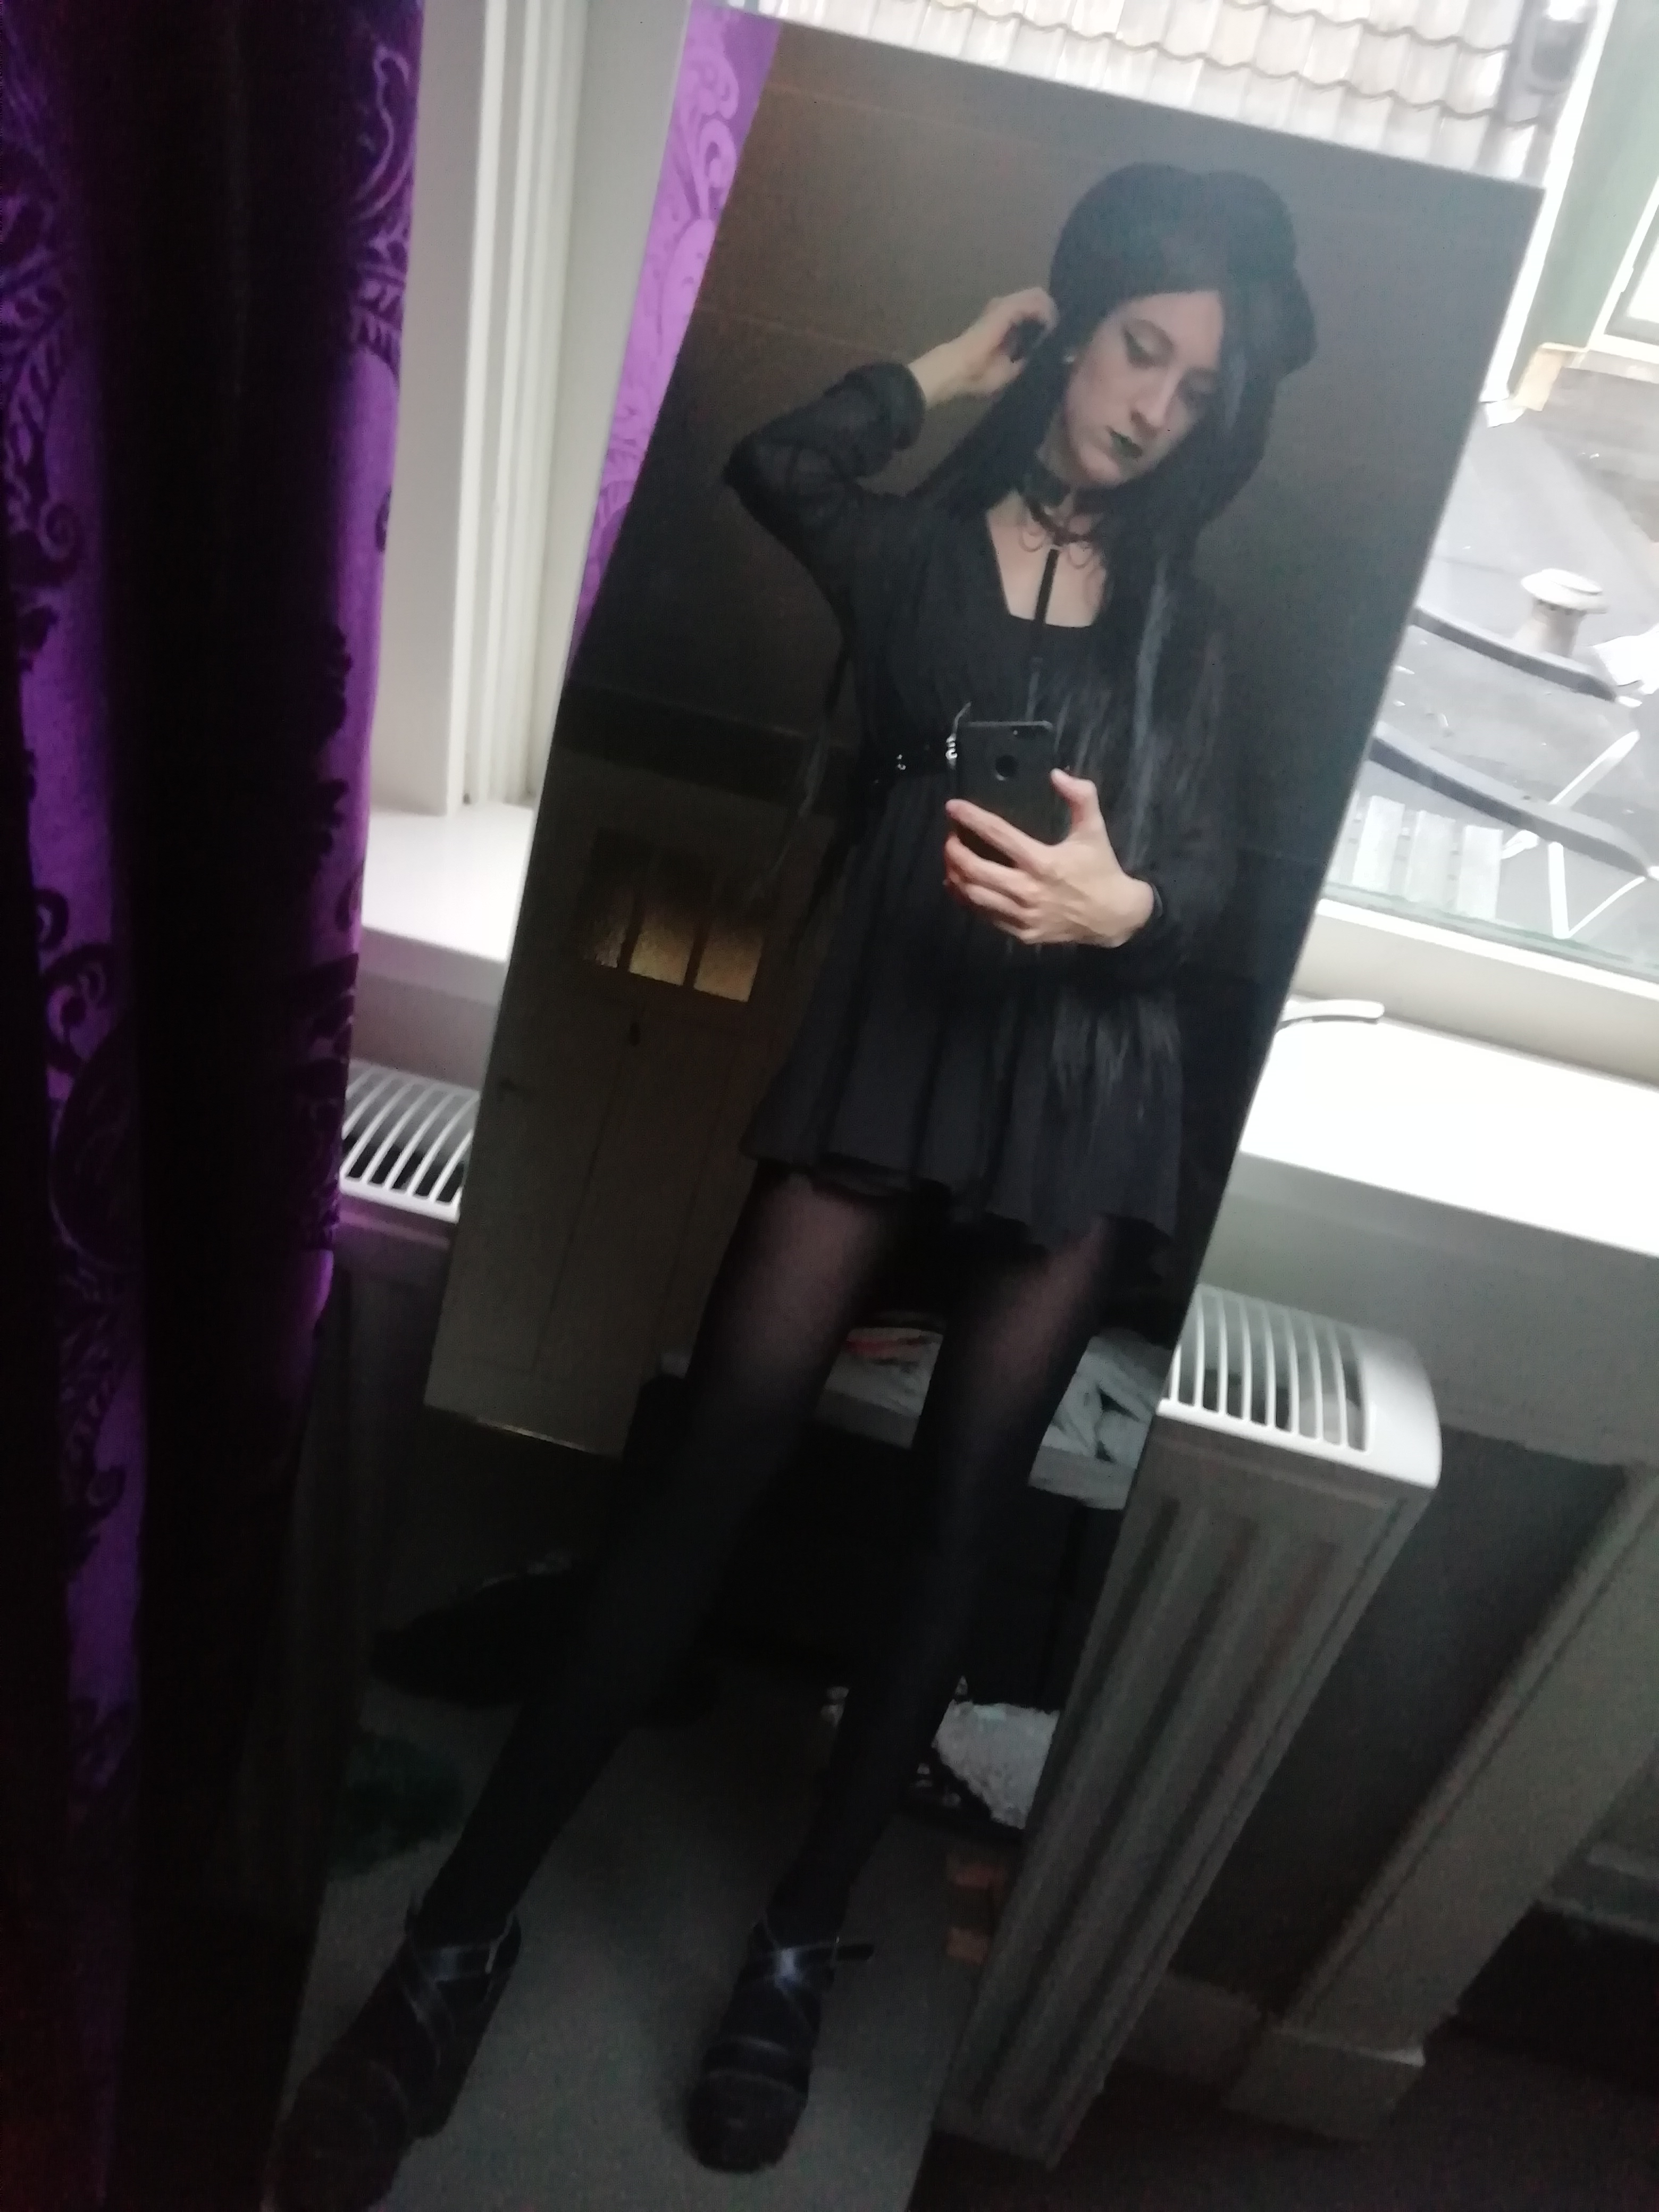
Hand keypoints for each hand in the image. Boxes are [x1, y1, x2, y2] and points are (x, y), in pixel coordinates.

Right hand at [908, 289, 1058, 408]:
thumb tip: (1045, 355)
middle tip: (1065, 331)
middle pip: (1038, 301)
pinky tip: (1052, 325)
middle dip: (1053, 313)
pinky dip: (1046, 312)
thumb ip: (1026, 359)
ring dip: (1051, 311)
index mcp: (1007, 327)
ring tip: (1060, 328)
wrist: (959, 370)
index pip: (1033, 315)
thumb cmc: (978, 375)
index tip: (1062, 336)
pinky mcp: (1006, 307)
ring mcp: (1006, 306)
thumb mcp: (1009, 370)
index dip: (1049, 322)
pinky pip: (1033, 302)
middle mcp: (1006, 312)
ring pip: (1038, 297)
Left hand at [942, 771, 1155, 947]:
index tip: (953, 807)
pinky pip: (984, 915)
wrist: (1114, 917)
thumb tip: (1056, 774)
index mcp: (1043, 862)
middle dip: (954, 851)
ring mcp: (1023, 915)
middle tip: (950, 837)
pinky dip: (966, 899)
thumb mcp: (1094, 830)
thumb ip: (1081, 798)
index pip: (998, 835)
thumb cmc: (1101, 869)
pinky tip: (960, 885)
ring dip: (955, 875)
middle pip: (975, 870)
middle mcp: (1028, 890)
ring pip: (974, 896)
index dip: (972, 818)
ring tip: (951, 859)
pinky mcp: (1021, 932)